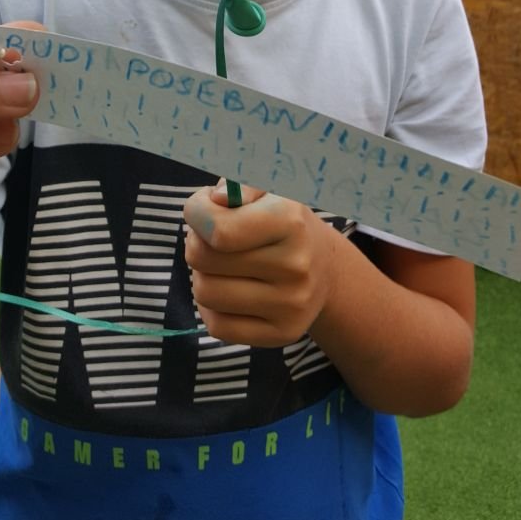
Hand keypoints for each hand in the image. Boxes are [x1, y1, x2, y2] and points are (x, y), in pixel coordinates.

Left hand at [184, 181, 335, 347]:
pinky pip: (217, 327)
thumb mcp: (268, 190)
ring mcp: (290, 305)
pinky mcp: (282, 334)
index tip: (202, 209)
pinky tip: (227, 289)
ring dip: (202, 275)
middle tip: (212, 238)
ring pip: (204, 294)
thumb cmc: (283, 222)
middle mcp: (295, 266)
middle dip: (197, 243)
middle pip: (202, 260)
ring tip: (220, 264)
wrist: (324, 267)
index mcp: (290, 222)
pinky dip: (210, 307)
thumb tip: (215, 200)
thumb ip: (239, 184)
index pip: (217, 229)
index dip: (196, 214)